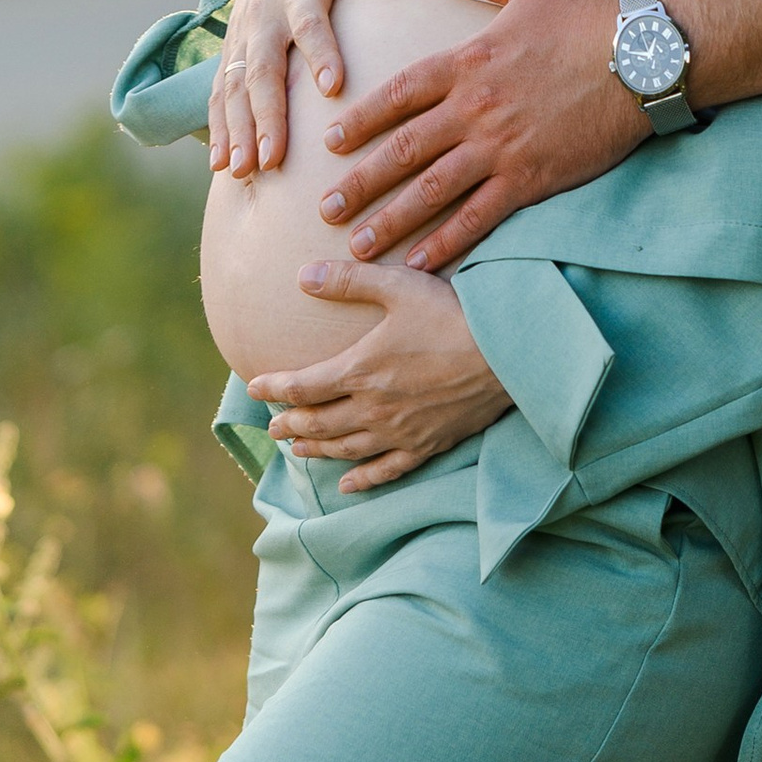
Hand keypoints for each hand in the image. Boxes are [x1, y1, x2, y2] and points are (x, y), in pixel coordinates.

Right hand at [208, 0, 397, 177]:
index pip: (310, 24)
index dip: (320, 52)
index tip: (333, 87)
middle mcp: (264, 18)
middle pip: (262, 69)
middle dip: (266, 115)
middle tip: (274, 158)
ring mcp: (242, 39)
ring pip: (234, 88)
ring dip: (237, 131)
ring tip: (242, 171)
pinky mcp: (229, 54)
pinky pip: (218, 93)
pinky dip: (218, 129)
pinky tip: (221, 164)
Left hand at [247, 258, 512, 494]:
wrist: (507, 356)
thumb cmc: (452, 315)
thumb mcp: (398, 286)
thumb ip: (349, 281)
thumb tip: (304, 276)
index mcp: (360, 371)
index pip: (303, 386)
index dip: (275, 389)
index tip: (254, 387)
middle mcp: (373, 409)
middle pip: (318, 424)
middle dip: (290, 424)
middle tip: (272, 426)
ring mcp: (399, 432)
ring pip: (345, 449)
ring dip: (316, 450)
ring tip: (297, 450)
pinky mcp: (426, 446)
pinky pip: (385, 471)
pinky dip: (361, 480)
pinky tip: (346, 486)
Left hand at [316, 0, 646, 270]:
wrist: (643, 55)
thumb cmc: (587, 13)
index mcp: (468, 62)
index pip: (399, 94)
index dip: (362, 119)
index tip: (332, 142)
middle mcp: (475, 109)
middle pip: (403, 150)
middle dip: (360, 182)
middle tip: (324, 207)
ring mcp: (502, 147)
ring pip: (432, 190)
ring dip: (390, 220)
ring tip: (357, 245)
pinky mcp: (532, 177)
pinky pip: (479, 216)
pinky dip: (446, 241)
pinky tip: (418, 261)